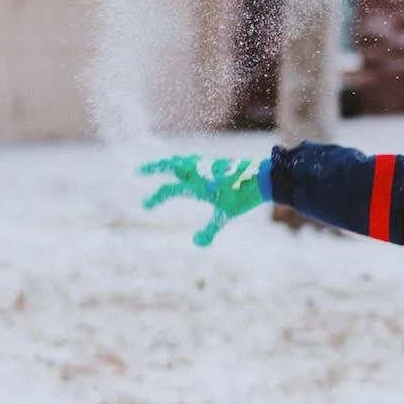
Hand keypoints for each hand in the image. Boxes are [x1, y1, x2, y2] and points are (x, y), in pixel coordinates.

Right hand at [138, 155, 267, 245]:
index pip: (169, 190)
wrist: (263, 177)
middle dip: (153, 168)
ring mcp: (208, 164)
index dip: (155, 198)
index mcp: (197, 184)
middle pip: (170, 165)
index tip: (146, 206)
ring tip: (160, 166)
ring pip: (182, 160)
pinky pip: (194, 159)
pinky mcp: (216, 162)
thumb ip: (210, 229)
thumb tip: (197, 244)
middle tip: (140, 171)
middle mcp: (199, 171)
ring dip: (168, 163)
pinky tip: (185, 165)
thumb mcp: (225, 215)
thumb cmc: (243, 196)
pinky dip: (184, 161)